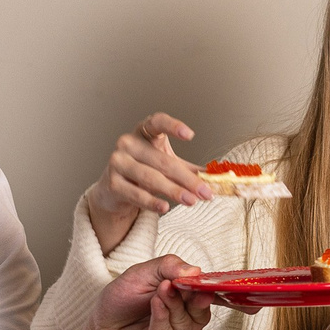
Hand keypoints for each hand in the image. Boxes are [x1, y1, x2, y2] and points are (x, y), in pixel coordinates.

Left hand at [87, 254, 213, 329]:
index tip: (195, 274)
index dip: (202, 281)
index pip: (203, 287)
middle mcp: (185, 316)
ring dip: (174, 303)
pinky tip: (155, 303)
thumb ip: (167, 266)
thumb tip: (195, 269)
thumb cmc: (121, 303)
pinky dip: (162, 317)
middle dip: (192, 292)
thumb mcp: (140, 274)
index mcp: (184, 296)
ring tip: (161, 290)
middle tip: (179, 281)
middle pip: (201, 304)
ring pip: (187, 320)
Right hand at [90, 113, 207, 222]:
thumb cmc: (143, 171)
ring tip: (191, 200)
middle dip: (187, 179)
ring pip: (150, 178)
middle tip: (205, 191)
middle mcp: (128, 143)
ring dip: (173, 191)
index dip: (172, 126)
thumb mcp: (166, 166)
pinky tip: (165, 207)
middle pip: (162, 161)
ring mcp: (118, 163)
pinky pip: (136, 194)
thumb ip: (189, 170)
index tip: (190, 135)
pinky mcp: (113, 183)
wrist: (113, 190)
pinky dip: (152, 202)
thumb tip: (217, 179)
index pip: (157, 122)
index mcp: (143, 133)